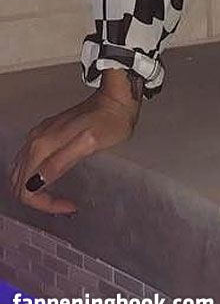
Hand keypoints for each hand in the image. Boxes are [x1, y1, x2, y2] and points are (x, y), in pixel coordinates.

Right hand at [7, 81, 139, 215]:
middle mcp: (33, 141)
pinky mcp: (44, 133)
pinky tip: (48, 180)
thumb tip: (35, 183)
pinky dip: (32, 177)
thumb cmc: (110, 122)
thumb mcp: (90, 144)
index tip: (70, 206)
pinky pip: (27, 162)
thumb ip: (60, 162)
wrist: (116, 98)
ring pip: (19, 173)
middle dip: (38, 200)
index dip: (45, 203)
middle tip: (64, 205)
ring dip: (32, 190)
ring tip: (56, 197)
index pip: (26, 188)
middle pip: (18, 183)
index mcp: (42, 146)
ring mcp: (37, 136)